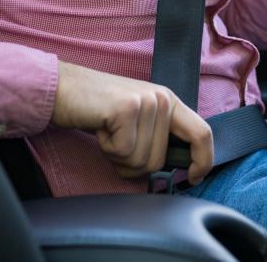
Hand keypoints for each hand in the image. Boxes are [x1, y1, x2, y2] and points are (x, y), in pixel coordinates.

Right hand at [51, 62, 213, 184]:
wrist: (64, 88)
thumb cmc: (98, 110)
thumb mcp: (138, 120)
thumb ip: (159, 137)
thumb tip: (178, 167)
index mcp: (170, 101)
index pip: (203, 133)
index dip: (203, 160)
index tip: (192, 178)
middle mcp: (163, 98)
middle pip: (160, 160)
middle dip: (133, 164)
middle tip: (116, 140)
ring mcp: (146, 101)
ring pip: (141, 160)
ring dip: (118, 157)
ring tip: (108, 131)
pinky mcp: (127, 109)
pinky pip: (123, 152)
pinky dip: (106, 148)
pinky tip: (101, 127)